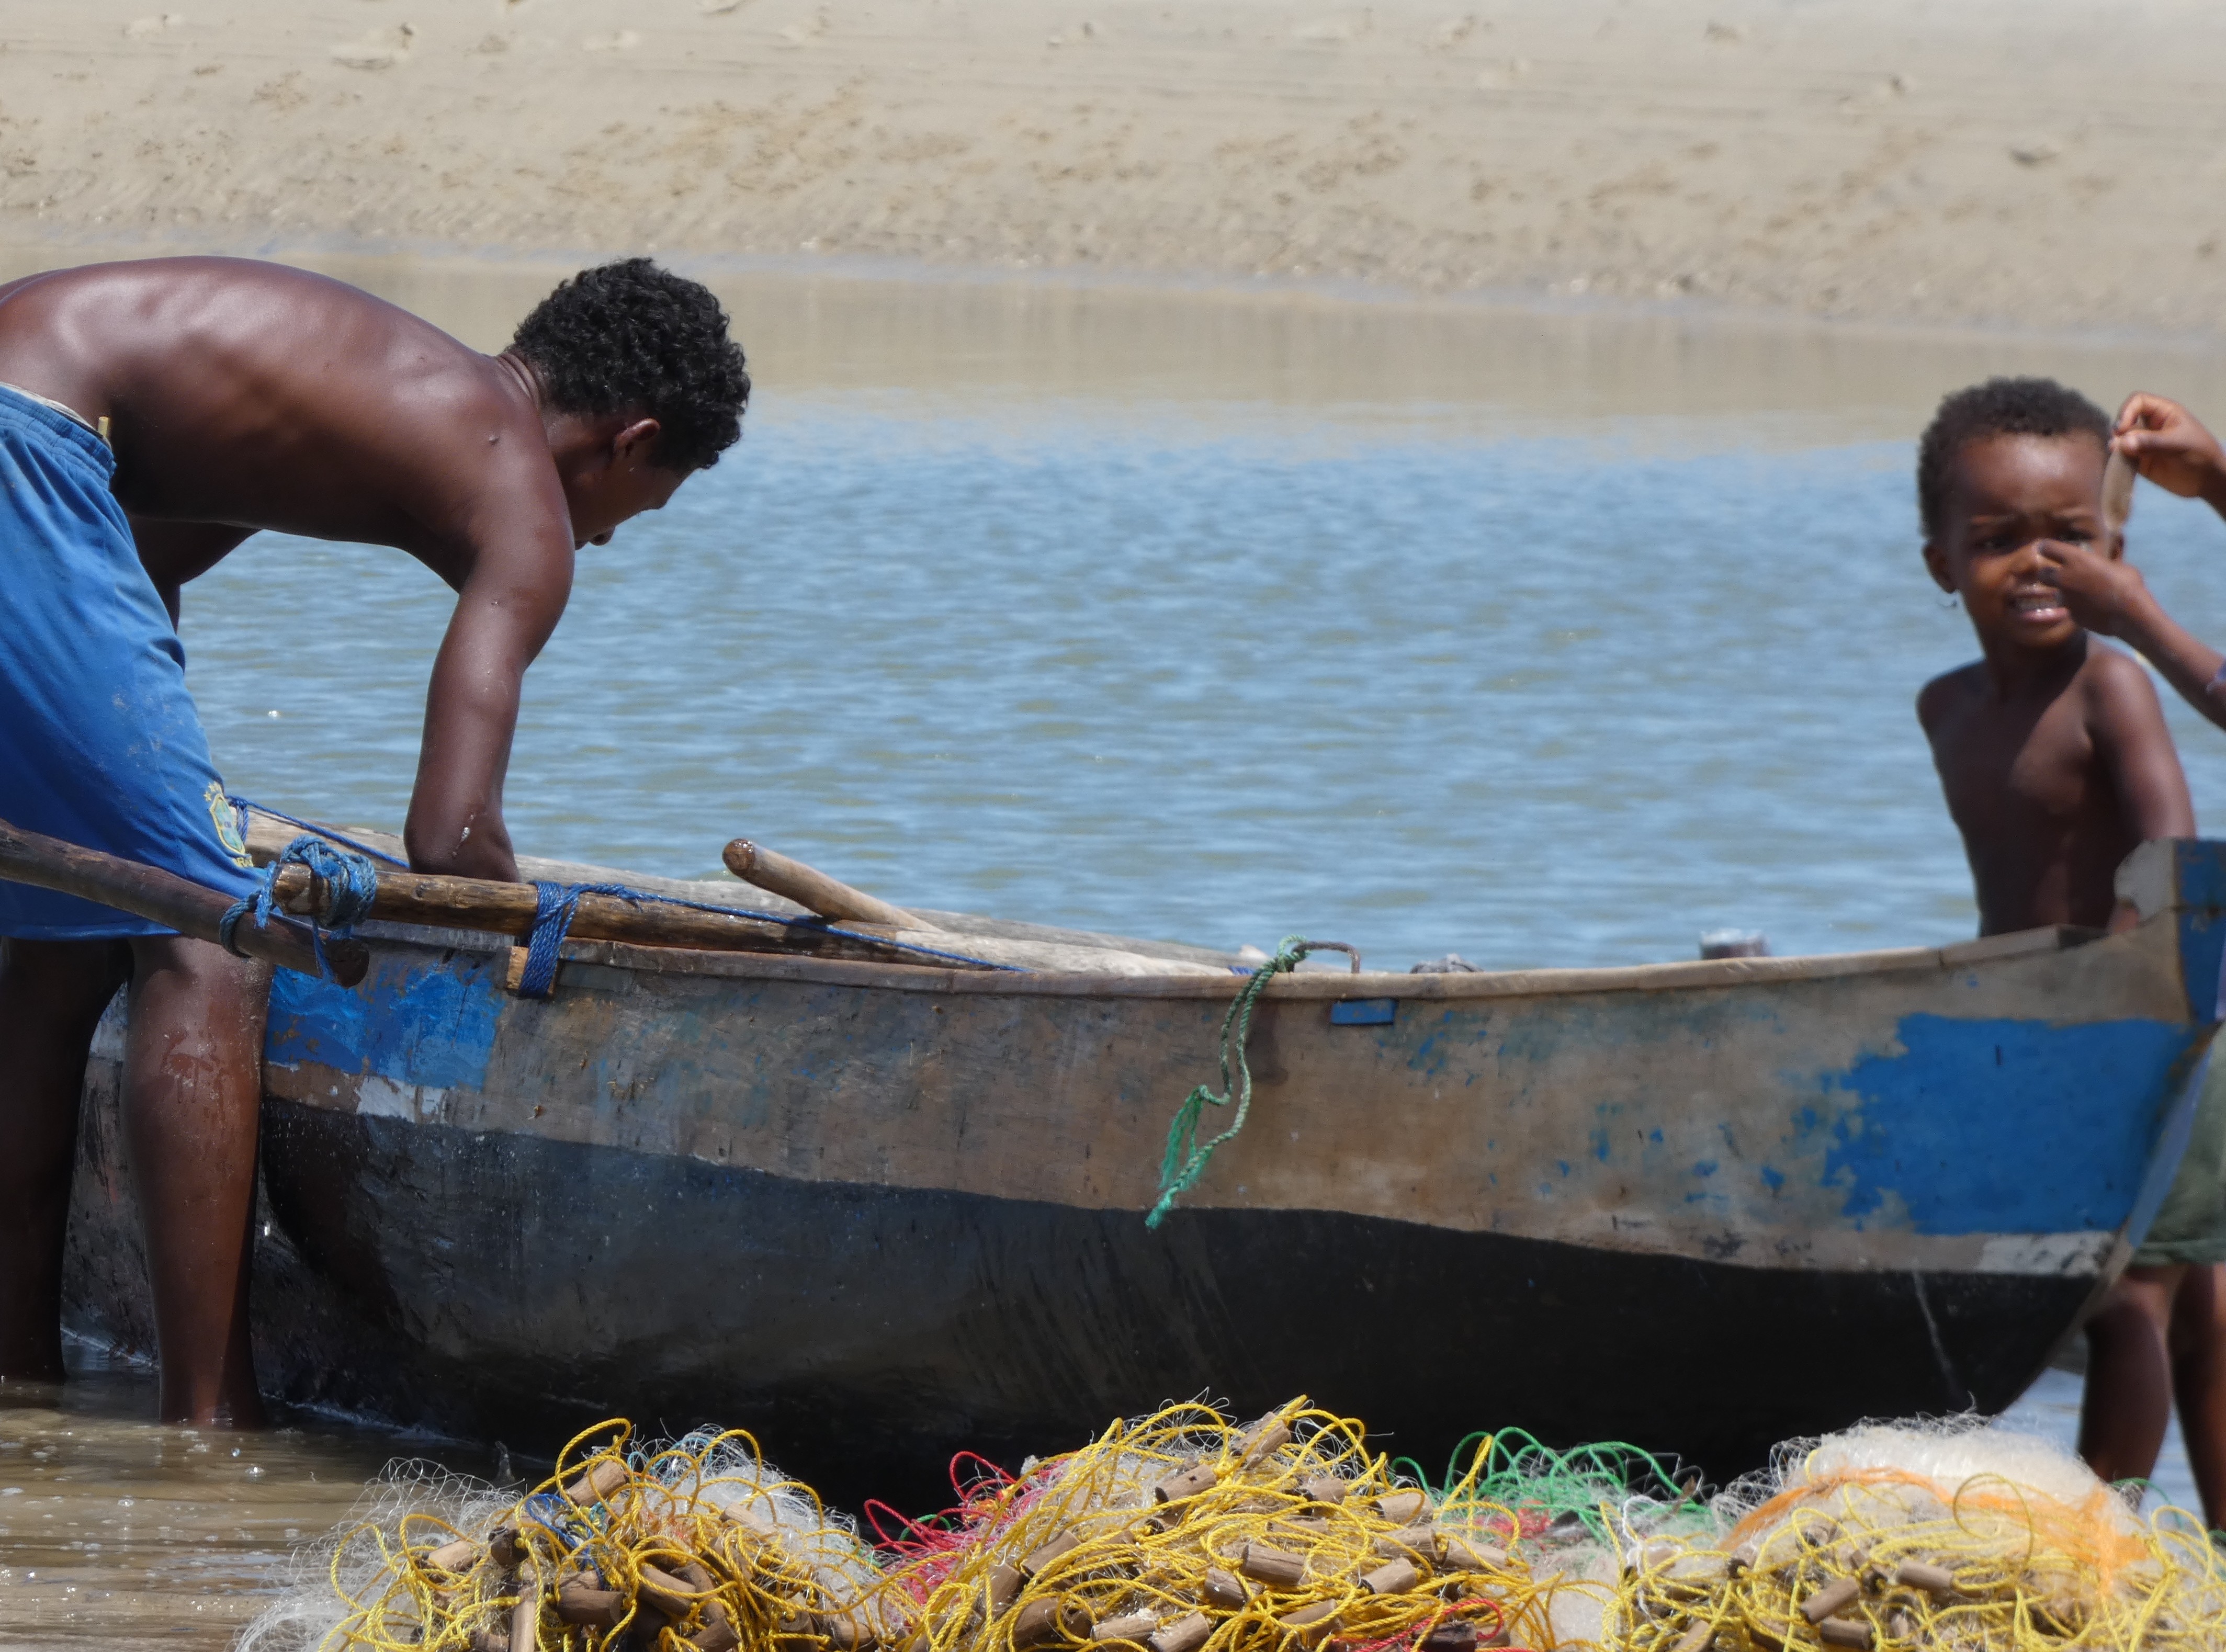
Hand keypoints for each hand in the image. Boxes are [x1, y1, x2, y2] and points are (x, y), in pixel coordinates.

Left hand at [2033, 536, 2153, 637]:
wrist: (2131, 614)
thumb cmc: (2129, 584)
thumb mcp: (2117, 566)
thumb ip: (2101, 565)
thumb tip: (2102, 566)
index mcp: (2076, 560)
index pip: (2047, 547)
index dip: (2046, 548)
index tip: (2046, 549)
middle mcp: (2064, 578)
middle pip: (2041, 574)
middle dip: (2047, 574)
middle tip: (2059, 575)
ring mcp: (2065, 599)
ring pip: (2056, 594)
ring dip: (2066, 593)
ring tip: (2085, 594)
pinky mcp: (2070, 615)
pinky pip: (2070, 609)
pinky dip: (2078, 607)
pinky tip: (2093, 608)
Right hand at [2114, 392, 2225, 502]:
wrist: (2206, 480)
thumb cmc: (2199, 453)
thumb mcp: (2178, 443)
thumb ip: (2151, 442)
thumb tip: (2121, 442)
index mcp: (2164, 413)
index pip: (2138, 401)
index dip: (2127, 411)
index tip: (2122, 429)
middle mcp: (2151, 425)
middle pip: (2125, 420)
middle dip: (2119, 432)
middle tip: (2118, 445)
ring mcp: (2144, 444)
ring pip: (2121, 440)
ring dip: (2116, 447)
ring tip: (2117, 455)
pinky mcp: (2140, 461)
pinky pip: (2123, 457)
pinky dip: (2118, 460)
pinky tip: (2120, 465)